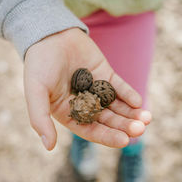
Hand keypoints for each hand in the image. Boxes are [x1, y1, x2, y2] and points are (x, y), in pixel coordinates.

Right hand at [24, 28, 151, 149]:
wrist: (50, 35)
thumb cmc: (39, 65)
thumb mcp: (35, 92)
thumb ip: (40, 119)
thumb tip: (49, 147)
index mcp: (68, 112)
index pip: (90, 130)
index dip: (107, 136)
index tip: (124, 140)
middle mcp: (83, 103)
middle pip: (107, 119)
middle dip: (124, 125)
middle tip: (139, 129)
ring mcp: (96, 89)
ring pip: (116, 105)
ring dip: (131, 113)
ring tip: (146, 118)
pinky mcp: (105, 74)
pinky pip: (119, 87)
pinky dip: (129, 94)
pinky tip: (138, 102)